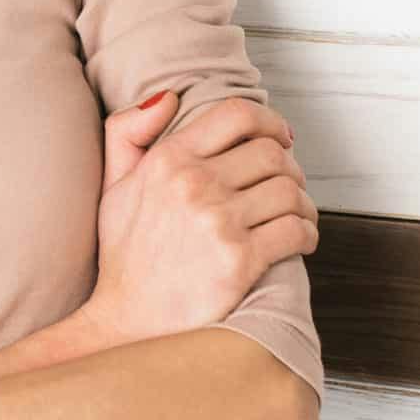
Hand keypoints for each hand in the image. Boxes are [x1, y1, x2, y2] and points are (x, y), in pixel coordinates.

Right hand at [83, 93, 318, 346]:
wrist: (128, 321)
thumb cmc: (126, 254)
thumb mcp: (113, 185)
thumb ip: (128, 131)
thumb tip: (168, 97)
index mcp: (167, 159)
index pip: (237, 114)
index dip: (269, 121)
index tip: (280, 137)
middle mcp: (194, 184)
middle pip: (273, 152)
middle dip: (289, 166)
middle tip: (285, 184)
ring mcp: (219, 223)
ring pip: (291, 190)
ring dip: (302, 203)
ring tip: (293, 215)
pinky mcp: (241, 260)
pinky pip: (297, 230)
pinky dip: (307, 233)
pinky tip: (296, 240)